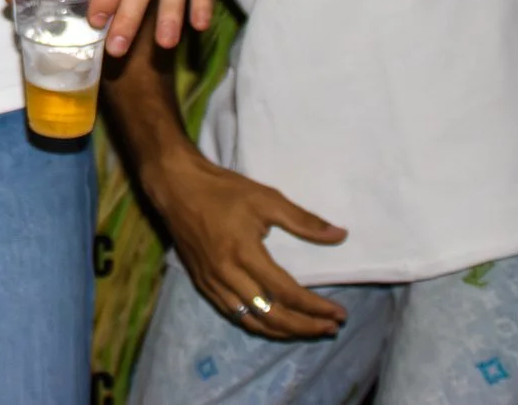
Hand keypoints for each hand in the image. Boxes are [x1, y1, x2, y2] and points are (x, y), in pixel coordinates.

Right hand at [146, 151, 347, 339]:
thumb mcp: (266, 199)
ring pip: (252, 322)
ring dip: (283, 331)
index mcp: (244, 253)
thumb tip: (341, 235)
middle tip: (331, 327)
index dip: (316, 307)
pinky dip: (258, 325)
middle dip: (305, 327)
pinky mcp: (202, 284)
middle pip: (272, 316)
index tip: (339, 313)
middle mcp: (227, 275)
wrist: (176, 186)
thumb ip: (304, 221)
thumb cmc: (223, 190)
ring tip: (308, 330)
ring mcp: (212, 283)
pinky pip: (233, 315)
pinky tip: (273, 323)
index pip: (287, 292)